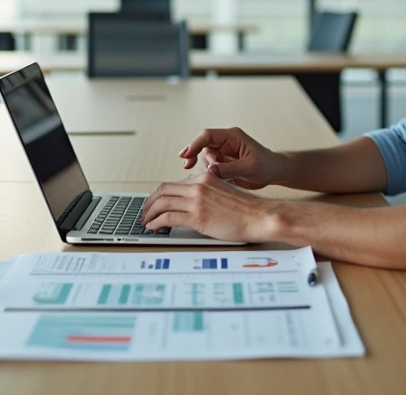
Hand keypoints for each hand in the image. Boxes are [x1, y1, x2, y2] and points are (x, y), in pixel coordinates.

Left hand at [140, 172, 280, 242]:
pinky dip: (156, 223)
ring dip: (150, 213)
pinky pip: (168, 218)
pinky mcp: (197, 217)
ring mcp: (197, 201)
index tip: (156, 203)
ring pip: (162, 203)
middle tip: (146, 212)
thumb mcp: (223, 192)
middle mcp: (198, 186)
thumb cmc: (246, 209)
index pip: (174, 184)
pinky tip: (154, 227)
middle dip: (150, 202)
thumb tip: (191, 203)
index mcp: (205, 178)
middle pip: (163, 190)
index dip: (161, 194)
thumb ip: (207, 193)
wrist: (259, 216)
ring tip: (146, 222)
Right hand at [178, 127, 287, 189]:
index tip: (186, 155)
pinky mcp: (223, 164)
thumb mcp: (250, 167)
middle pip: (202, 146)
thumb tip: (212, 170)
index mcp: (232, 136)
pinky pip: (210, 167)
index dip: (195, 144)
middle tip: (187, 166)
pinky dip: (209, 174)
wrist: (275, 173)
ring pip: (205, 158)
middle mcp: (226, 142)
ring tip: (217, 176)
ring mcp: (223, 153)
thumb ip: (230, 169)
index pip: (207, 135)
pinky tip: (216, 180)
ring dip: (206, 167)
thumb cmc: (267, 165)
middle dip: (195, 155)